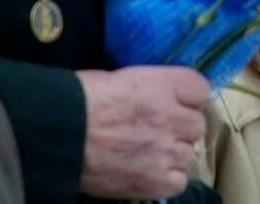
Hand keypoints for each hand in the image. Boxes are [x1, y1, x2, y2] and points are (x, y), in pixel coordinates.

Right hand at [77, 66, 208, 198]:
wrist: (58, 135)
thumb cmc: (79, 99)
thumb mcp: (121, 78)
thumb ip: (150, 87)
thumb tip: (156, 97)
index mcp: (165, 85)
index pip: (201, 90)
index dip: (187, 98)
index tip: (174, 102)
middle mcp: (173, 117)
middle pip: (196, 125)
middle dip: (179, 127)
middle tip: (155, 130)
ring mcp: (167, 151)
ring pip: (188, 154)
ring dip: (172, 153)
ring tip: (145, 153)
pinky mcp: (155, 181)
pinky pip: (179, 181)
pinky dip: (166, 178)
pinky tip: (147, 172)